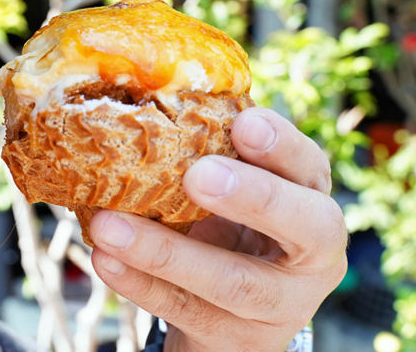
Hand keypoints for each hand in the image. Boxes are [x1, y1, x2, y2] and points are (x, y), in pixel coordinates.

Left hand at [89, 107, 347, 351]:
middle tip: (197, 175)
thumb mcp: (235, 185)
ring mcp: (277, 304)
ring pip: (231, 281)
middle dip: (253, 198)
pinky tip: (104, 259)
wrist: (234, 316)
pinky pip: (185, 311)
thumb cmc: (230, 226)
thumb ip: (209, 150)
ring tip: (108, 225)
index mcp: (310, 198)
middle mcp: (311, 254)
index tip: (244, 121)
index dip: (283, 146)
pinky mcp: (234, 337)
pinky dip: (140, 284)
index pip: (311, 168)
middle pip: (303, 228)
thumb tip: (137, 89)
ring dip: (165, 252)